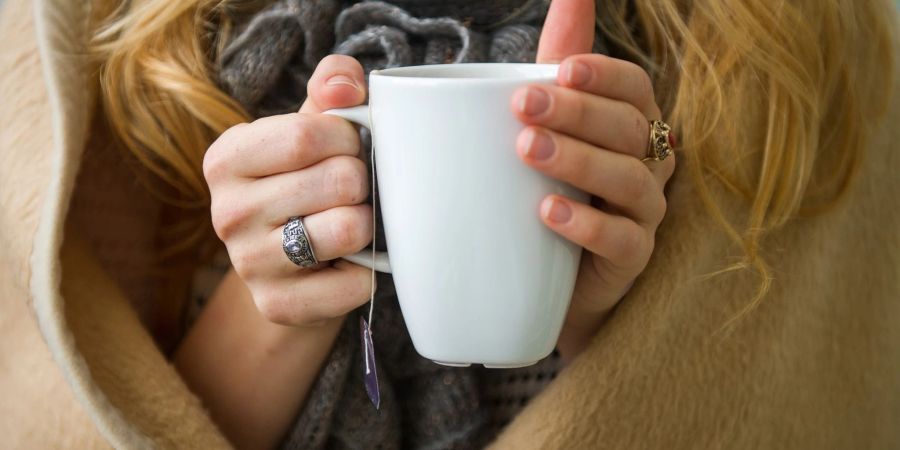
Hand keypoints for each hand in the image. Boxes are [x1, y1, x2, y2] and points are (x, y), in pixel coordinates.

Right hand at [203, 55, 375, 326]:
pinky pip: (356, 282)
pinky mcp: (277, 306)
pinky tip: (349, 263)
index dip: (349, 138)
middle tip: (352, 192)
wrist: (292, 268)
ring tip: (352, 223)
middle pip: (338, 180)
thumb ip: (332, 88)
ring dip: (368, 224)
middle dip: (362, 182)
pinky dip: (368, 271)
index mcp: (226, 158)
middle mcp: (225, 212)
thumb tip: (347, 84)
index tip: (350, 147)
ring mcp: (248, 264)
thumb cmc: (308, 182)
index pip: (309, 134)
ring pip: (349, 229)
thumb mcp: (312, 128)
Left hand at [520, 0, 675, 361]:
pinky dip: (588, 225)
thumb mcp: (551, 123)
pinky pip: (624, 241)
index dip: (604, 76)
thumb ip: (558, 60)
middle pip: (628, 128)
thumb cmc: (551, 187)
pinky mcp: (632, 260)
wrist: (548, 276)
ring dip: (579, 161)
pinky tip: (548, 213)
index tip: (561, 69)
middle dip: (578, 113)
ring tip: (528, 151)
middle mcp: (648, 163)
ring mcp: (645, 213)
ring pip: (629, 180)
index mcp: (630, 123)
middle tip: (524, 106)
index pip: (634, 88)